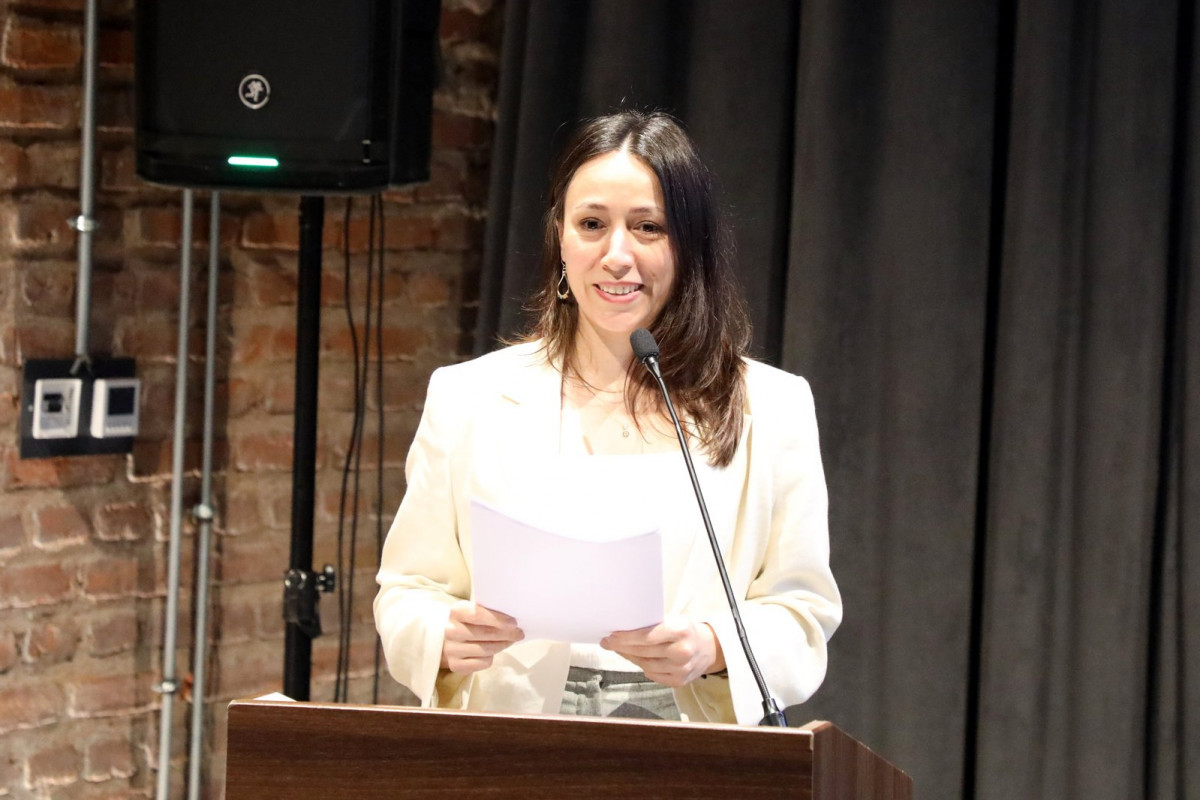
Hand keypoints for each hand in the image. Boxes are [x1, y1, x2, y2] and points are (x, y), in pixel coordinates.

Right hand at [441, 601, 523, 674]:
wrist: (449, 640)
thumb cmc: (469, 622)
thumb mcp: (474, 610)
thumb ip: (489, 612)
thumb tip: (513, 622)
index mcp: (456, 611)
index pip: (478, 615)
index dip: (498, 619)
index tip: (514, 623)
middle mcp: (451, 630)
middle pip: (485, 633)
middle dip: (506, 634)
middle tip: (519, 633)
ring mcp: (451, 649)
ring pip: (486, 650)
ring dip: (502, 645)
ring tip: (509, 641)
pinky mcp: (455, 665)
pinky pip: (482, 662)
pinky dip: (491, 657)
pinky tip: (493, 652)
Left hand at [600, 617, 724, 686]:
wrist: (709, 648)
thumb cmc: (685, 631)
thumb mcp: (674, 620)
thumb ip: (653, 625)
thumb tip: (623, 629)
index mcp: (681, 630)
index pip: (647, 636)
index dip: (626, 637)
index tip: (611, 636)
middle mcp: (683, 651)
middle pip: (644, 651)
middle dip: (622, 647)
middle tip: (607, 642)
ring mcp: (681, 669)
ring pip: (645, 664)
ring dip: (629, 656)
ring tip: (619, 649)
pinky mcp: (679, 681)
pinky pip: (652, 674)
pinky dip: (642, 665)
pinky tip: (636, 658)